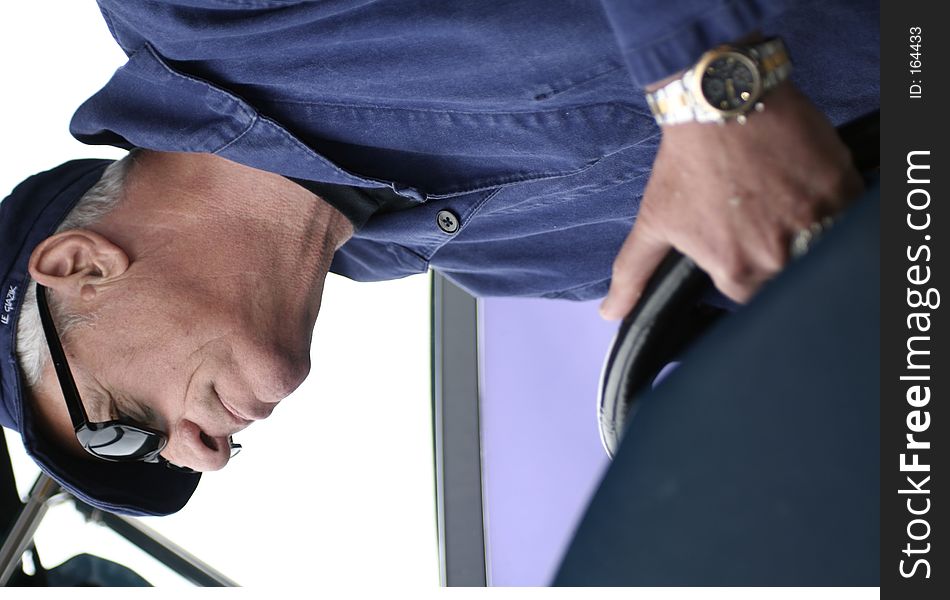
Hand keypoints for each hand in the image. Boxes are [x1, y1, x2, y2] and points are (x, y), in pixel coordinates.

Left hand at [600, 82, 863, 318]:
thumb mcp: (653, 221)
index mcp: (737, 271)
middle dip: (775, 249)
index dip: (745, 266)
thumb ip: (634, 274)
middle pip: (787, 273)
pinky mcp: (841, 188)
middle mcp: (779, 255)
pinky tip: (801, 181)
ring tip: (779, 198)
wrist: (719, 100)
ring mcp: (815, 222)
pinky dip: (830, 201)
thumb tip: (611, 313)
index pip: (751, 295)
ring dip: (806, 227)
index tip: (739, 239)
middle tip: (758, 212)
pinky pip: (847, 211)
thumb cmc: (686, 162)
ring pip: (821, 244)